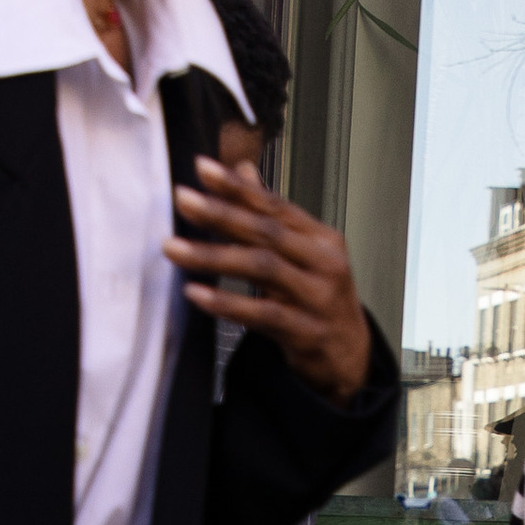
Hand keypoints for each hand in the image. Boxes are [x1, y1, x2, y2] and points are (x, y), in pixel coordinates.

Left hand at [166, 156, 371, 402]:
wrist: (350, 357)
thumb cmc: (321, 300)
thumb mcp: (303, 254)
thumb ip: (271, 215)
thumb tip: (243, 170)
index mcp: (321, 239)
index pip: (275, 205)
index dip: (238, 186)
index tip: (203, 168)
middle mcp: (323, 263)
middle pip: (266, 231)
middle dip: (220, 214)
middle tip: (183, 200)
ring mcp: (317, 298)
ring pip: (261, 268)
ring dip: (213, 256)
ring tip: (173, 248)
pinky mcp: (306, 332)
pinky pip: (260, 314)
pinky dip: (226, 303)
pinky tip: (196, 293)